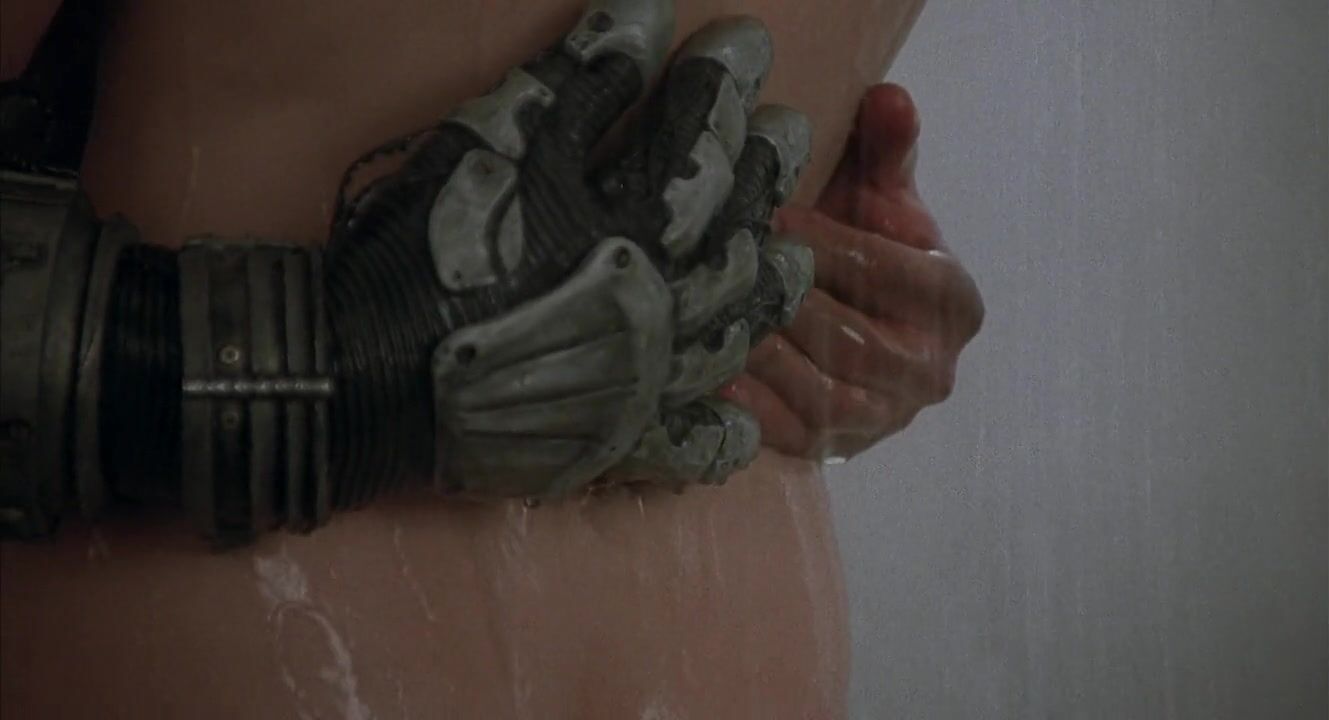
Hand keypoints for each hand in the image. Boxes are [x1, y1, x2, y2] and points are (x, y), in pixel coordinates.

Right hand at [322, 0, 814, 499]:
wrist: (359, 374)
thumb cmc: (418, 249)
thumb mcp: (492, 143)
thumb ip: (576, 81)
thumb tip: (646, 15)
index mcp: (623, 224)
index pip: (695, 140)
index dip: (725, 85)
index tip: (751, 42)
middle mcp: (653, 303)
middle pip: (732, 229)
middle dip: (764, 170)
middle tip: (790, 132)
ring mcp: (642, 380)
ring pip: (731, 329)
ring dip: (768, 286)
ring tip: (794, 254)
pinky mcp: (612, 444)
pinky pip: (684, 447)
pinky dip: (717, 435)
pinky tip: (742, 422)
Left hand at [722, 83, 983, 459]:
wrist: (859, 326)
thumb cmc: (868, 253)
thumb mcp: (883, 200)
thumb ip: (887, 151)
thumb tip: (887, 98)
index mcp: (951, 303)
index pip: (884, 271)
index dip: (826, 244)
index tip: (771, 219)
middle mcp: (928, 370)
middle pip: (849, 338)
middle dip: (782, 303)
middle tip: (722, 273)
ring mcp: (882, 418)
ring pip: (820, 394)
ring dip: (761, 357)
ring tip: (709, 323)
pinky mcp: (835, 450)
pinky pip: (789, 436)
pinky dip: (747, 410)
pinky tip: (705, 379)